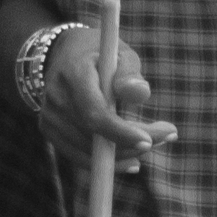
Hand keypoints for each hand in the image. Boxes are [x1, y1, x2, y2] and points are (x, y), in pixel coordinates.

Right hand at [36, 27, 175, 172]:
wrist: (64, 54)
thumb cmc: (99, 54)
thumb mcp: (119, 54)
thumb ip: (130, 73)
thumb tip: (141, 94)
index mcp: (73, 74)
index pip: (94, 113)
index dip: (120, 132)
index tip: (149, 140)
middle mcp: (56, 97)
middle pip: (94, 135)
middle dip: (132, 143)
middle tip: (167, 135)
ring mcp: (49, 116)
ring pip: (88, 151)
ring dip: (125, 153)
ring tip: (154, 140)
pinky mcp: (49, 130)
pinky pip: (79, 156)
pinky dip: (106, 162)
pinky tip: (132, 160)